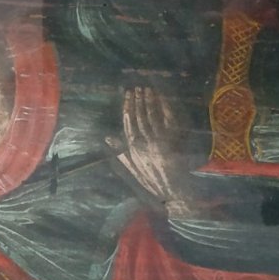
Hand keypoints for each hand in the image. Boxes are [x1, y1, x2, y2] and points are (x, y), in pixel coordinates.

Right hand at [118, 86, 198, 219]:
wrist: (171, 191)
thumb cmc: (153, 180)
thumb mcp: (132, 167)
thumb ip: (120, 152)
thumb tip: (107, 137)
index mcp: (131, 148)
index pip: (127, 123)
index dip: (127, 108)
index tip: (127, 95)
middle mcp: (141, 143)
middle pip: (137, 117)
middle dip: (136, 101)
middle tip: (136, 88)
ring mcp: (154, 142)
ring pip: (148, 116)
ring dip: (146, 102)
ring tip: (146, 90)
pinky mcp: (167, 141)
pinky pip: (162, 120)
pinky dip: (160, 108)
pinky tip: (160, 99)